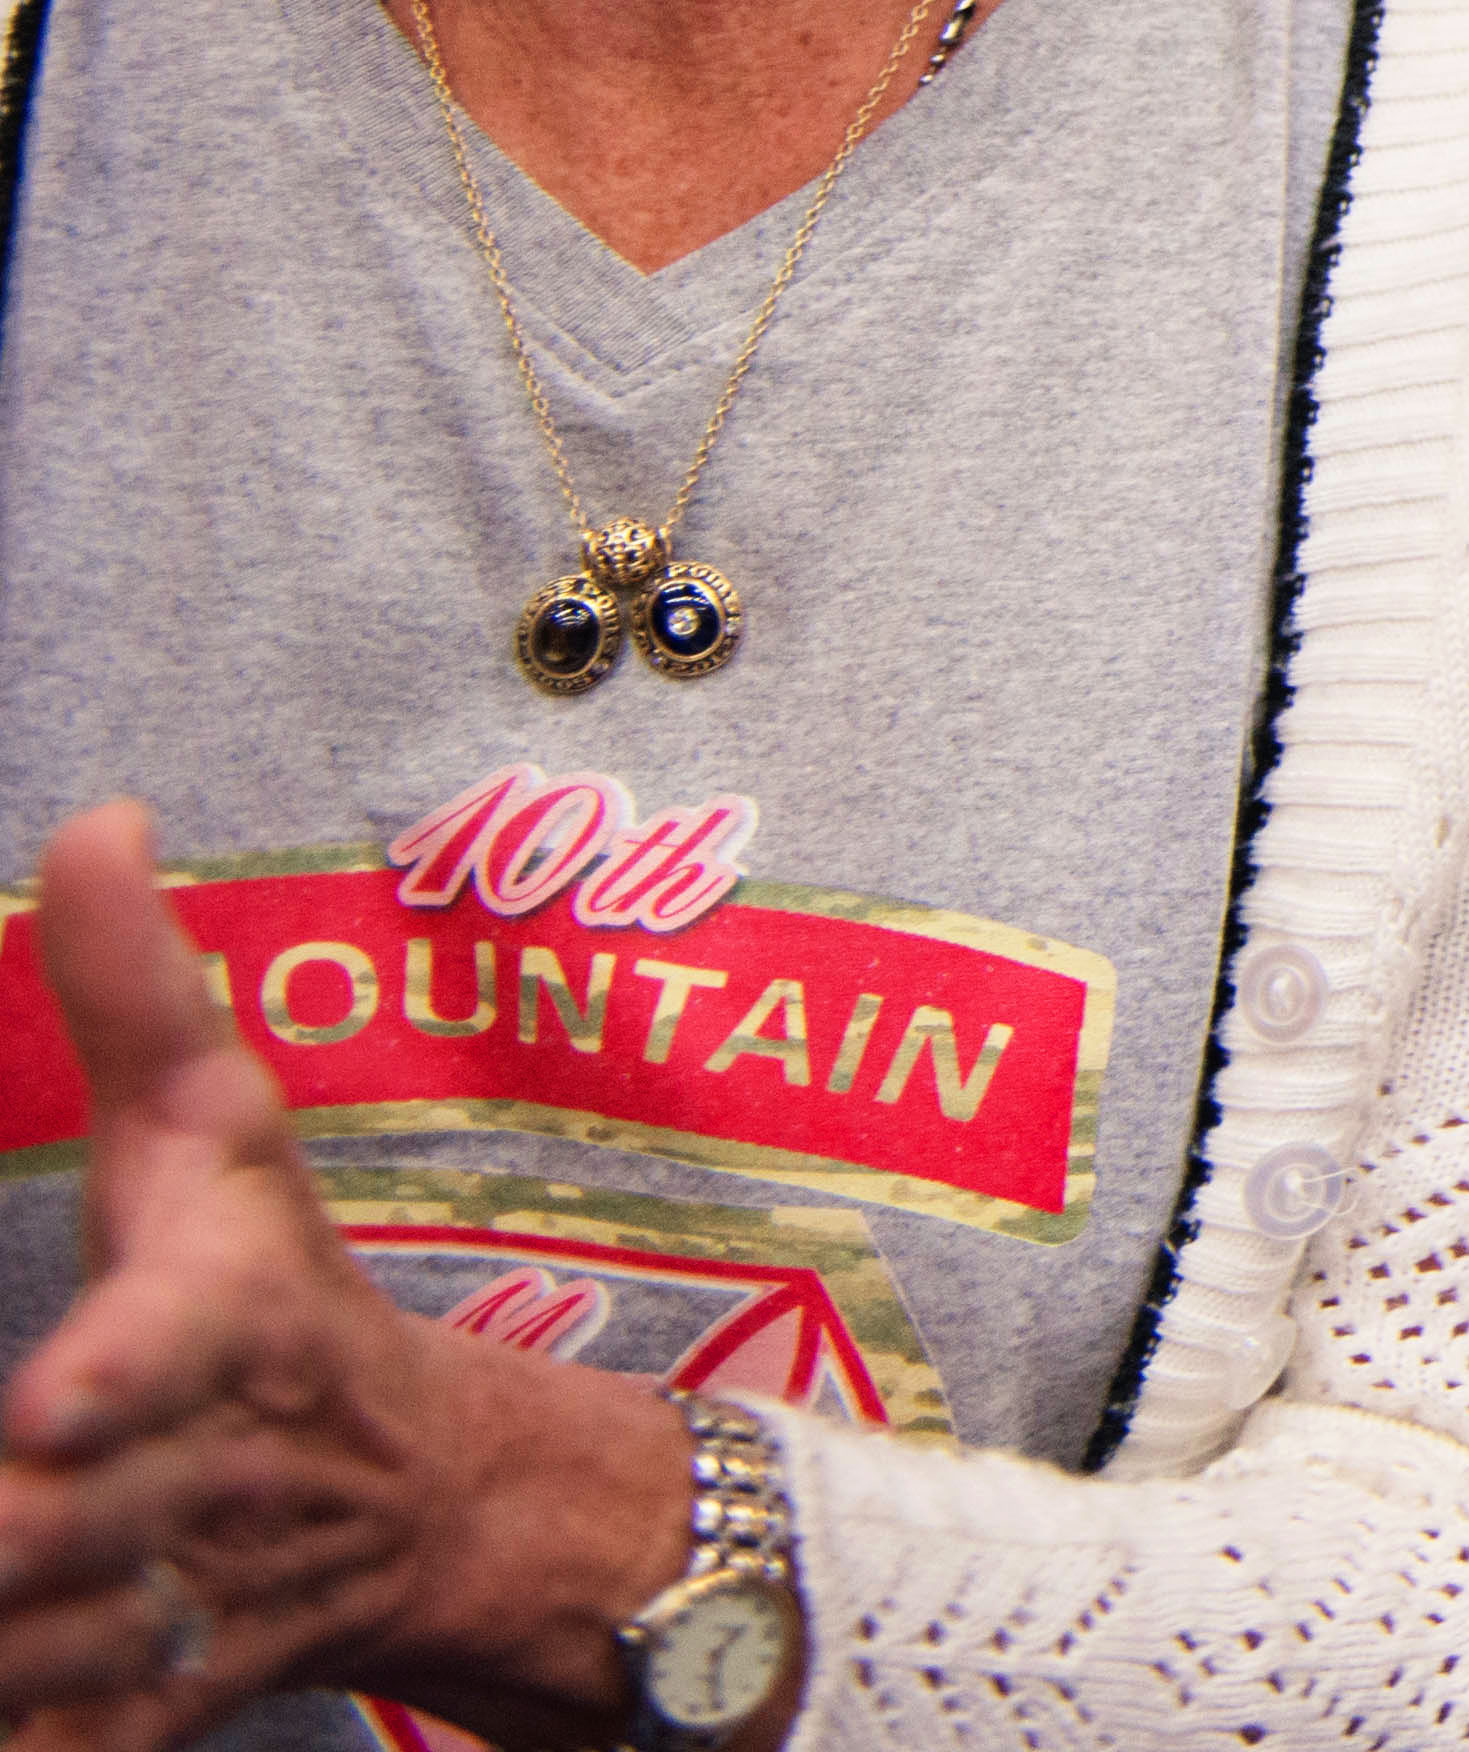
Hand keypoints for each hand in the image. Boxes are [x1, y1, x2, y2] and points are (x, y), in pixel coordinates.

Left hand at [0, 810, 675, 1748]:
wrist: (419, 1508)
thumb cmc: (274, 1297)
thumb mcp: (219, 1141)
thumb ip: (136, 993)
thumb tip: (95, 816)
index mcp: (225, 1328)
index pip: (167, 1346)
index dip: (111, 1382)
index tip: (46, 1415)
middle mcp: (202, 1476)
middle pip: (58, 1535)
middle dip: (11, 1541)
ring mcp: (172, 1615)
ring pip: (36, 1658)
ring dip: (0, 1642)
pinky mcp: (135, 1718)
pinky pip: (56, 1743)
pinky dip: (28, 1727)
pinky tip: (6, 1693)